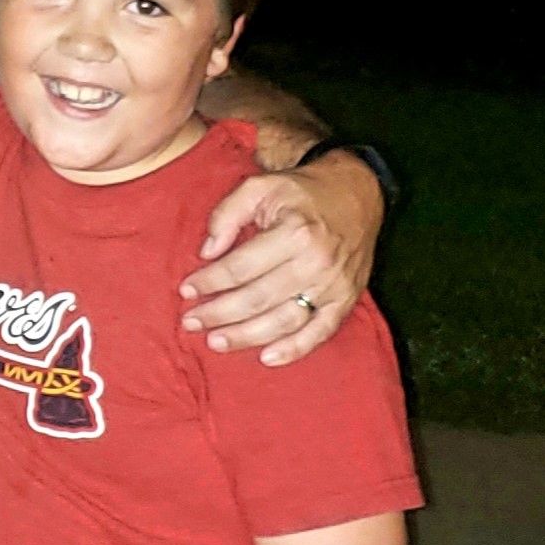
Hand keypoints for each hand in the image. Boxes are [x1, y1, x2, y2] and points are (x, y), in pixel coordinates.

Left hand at [179, 152, 384, 365]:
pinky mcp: (347, 300)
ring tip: (216, 341)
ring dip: (247, 336)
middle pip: (259, 298)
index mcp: (294, 232)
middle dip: (220, 313)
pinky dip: (294, 350)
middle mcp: (316, 262)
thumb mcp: (261, 186)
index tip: (186, 290)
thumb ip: (228, 214)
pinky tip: (266, 358)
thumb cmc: (302, 191)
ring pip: (285, 321)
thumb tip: (207, 251)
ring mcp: (334, 285)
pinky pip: (320, 332)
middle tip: (191, 322)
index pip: (241, 266)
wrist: (358, 192)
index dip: (210, 281)